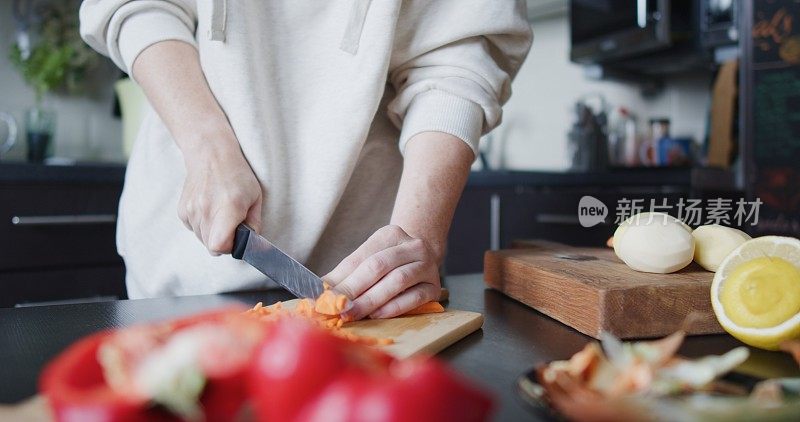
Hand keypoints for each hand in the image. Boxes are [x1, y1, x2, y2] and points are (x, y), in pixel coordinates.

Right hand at [177, 137, 262, 254]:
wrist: (210, 155)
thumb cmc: (237, 175)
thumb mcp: (255, 197)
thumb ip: (254, 224)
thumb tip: (251, 244)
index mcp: (228, 208)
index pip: (218, 245)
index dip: (230, 248)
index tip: (237, 238)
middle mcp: (206, 210)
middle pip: (211, 246)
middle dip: (223, 242)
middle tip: (232, 225)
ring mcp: (191, 210)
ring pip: (201, 239)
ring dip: (212, 234)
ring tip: (220, 213)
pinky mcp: (182, 211)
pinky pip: (193, 229)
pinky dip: (202, 225)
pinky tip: (209, 209)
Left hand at [323, 225, 440, 319]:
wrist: (424, 260)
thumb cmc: (389, 262)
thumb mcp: (368, 259)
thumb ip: (345, 275)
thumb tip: (319, 294)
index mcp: (390, 235)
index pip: (360, 257)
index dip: (340, 278)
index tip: (324, 297)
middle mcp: (412, 246)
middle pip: (378, 266)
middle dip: (354, 289)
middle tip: (337, 307)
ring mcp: (427, 265)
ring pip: (397, 280)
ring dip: (372, 300)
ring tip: (353, 313)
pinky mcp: (435, 287)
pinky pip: (415, 297)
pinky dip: (394, 307)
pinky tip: (377, 314)